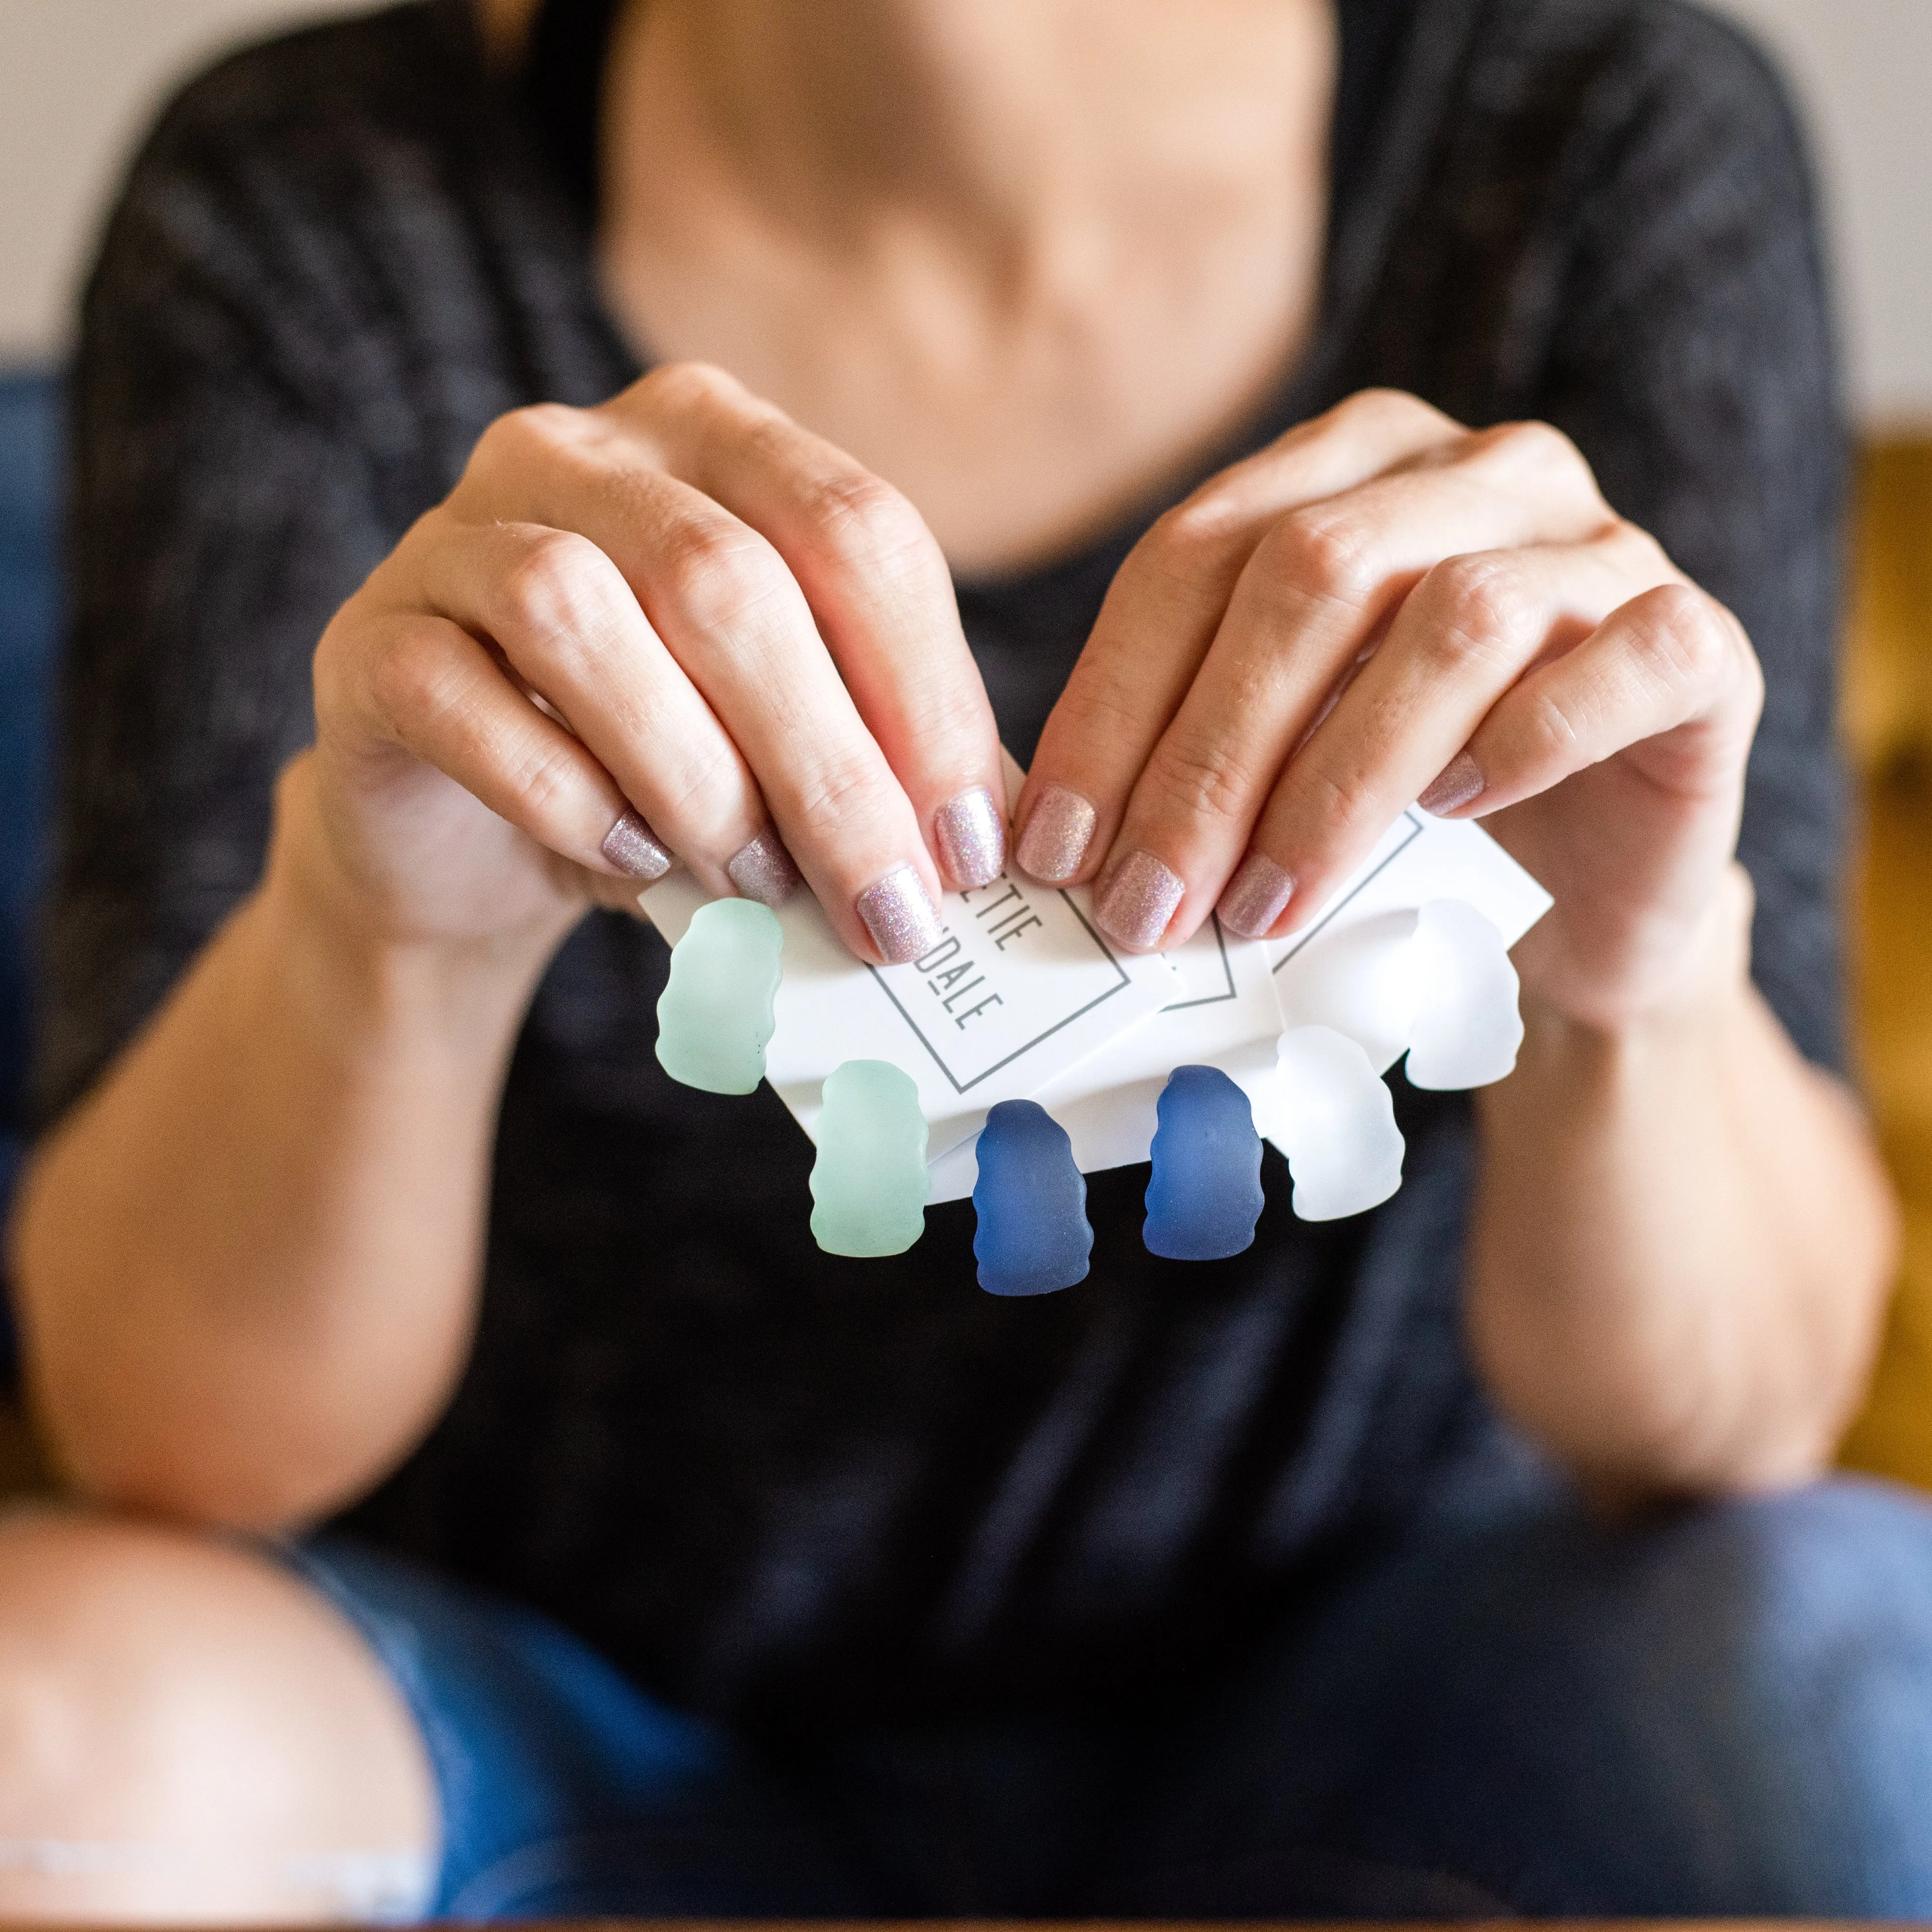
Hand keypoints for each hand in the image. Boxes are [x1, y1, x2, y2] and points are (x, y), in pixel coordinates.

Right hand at [306, 362, 1005, 965]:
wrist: (474, 832)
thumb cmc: (660, 772)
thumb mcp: (789, 744)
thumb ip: (883, 754)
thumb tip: (1009, 832)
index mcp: (715, 439)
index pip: (854, 530)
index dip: (927, 695)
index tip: (966, 847)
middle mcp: (579, 449)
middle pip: (729, 581)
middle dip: (828, 768)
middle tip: (884, 909)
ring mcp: (454, 531)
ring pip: (580, 614)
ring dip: (691, 774)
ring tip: (750, 881)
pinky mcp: (370, 642)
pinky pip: (461, 696)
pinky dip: (562, 793)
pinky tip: (628, 858)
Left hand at [1014, 389, 1764, 1029]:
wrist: (1583, 899)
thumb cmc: (1404, 825)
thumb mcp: (1275, 770)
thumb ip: (1189, 756)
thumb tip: (1057, 845)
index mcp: (1349, 469)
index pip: (1194, 557)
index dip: (1110, 705)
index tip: (1050, 849)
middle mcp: (1477, 473)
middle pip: (1311, 575)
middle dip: (1207, 757)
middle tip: (1146, 905)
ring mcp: (1601, 545)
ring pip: (1455, 618)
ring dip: (1338, 779)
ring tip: (1263, 906)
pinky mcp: (1700, 642)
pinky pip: (1624, 659)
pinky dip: (1528, 738)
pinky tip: (1455, 816)